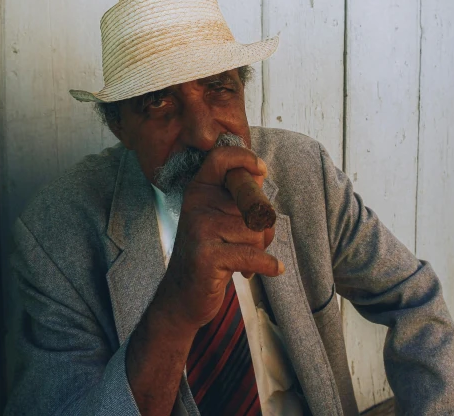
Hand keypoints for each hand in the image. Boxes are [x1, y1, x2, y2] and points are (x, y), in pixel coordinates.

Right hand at [153, 146, 283, 330]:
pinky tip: (272, 269)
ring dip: (260, 249)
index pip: (220, 158)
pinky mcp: (207, 256)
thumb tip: (260, 172)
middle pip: (253, 203)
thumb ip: (238, 197)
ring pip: (255, 231)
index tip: (261, 169)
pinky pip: (253, 254)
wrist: (182, 296)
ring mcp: (200, 229)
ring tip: (244, 260)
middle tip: (254, 243)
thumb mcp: (219, 219)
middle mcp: (197, 205)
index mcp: (199, 190)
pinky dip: (268, 265)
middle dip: (263, 227)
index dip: (244, 158)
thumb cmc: (209, 254)